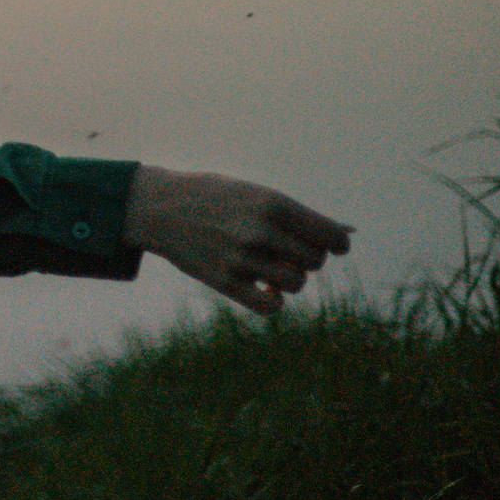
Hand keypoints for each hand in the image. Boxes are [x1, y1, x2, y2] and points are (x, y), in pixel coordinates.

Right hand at [124, 166, 351, 314]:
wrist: (158, 207)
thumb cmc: (212, 197)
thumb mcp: (253, 193)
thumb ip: (293, 216)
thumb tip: (342, 237)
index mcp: (273, 204)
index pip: (330, 237)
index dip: (338, 243)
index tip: (334, 246)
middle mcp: (260, 232)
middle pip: (315, 261)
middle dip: (308, 257)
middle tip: (290, 251)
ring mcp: (242, 259)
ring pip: (296, 283)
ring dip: (291, 278)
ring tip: (273, 267)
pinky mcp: (225, 282)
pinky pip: (270, 306)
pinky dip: (274, 301)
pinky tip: (265, 288)